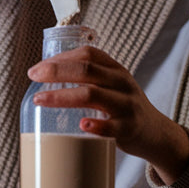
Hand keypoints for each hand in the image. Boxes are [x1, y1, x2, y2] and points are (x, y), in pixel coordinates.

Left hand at [27, 46, 188, 184]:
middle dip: (56, 71)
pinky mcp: (129, 128)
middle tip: (33, 76)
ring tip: (41, 100)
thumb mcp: (112, 86)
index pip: (88, 54)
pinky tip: (81, 124)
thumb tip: (47, 77)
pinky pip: (112, 126)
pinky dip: (96, 125)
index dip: (61, 58)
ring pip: (93, 94)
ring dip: (63, 96)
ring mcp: (127, 105)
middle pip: (87, 70)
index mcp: (116, 70)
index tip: (38, 68)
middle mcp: (122, 83)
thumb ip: (89, 79)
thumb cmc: (124, 108)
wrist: (155, 133)